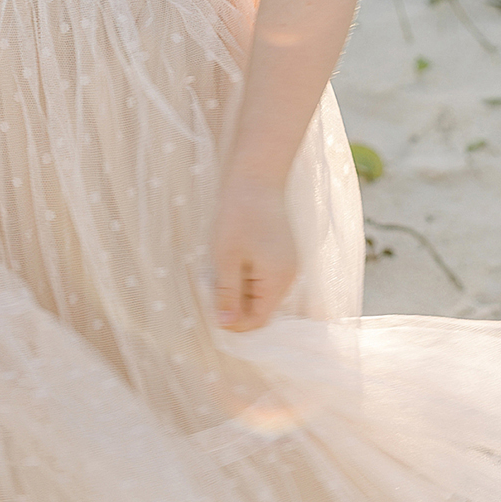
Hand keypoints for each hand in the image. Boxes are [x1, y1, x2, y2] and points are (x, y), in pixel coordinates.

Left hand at [210, 176, 296, 331]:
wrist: (256, 177)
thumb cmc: (238, 216)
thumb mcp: (226, 258)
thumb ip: (227, 294)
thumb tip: (225, 324)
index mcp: (277, 281)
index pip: (258, 321)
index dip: (234, 322)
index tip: (211, 308)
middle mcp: (289, 276)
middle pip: (261, 308)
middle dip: (235, 305)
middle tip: (212, 288)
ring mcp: (287, 265)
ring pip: (261, 293)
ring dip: (240, 289)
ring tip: (221, 269)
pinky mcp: (282, 254)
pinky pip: (264, 278)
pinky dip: (247, 276)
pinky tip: (233, 259)